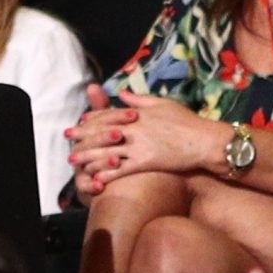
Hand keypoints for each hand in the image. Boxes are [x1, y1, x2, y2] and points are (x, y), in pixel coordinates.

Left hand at [67, 89, 222, 192]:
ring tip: (73, 160)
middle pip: (102, 132)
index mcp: (138, 114)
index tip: (80, 120)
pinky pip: (121, 170)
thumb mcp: (163, 104)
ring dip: (88, 156)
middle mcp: (135, 129)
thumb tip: (123, 93)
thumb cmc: (187, 122)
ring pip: (106, 151)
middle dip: (82, 135)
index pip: (109, 114)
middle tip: (67, 138)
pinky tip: (95, 178)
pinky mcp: (145, 162)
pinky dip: (106, 174)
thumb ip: (140, 100)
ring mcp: (139, 146)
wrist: (205, 141)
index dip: (92, 118)